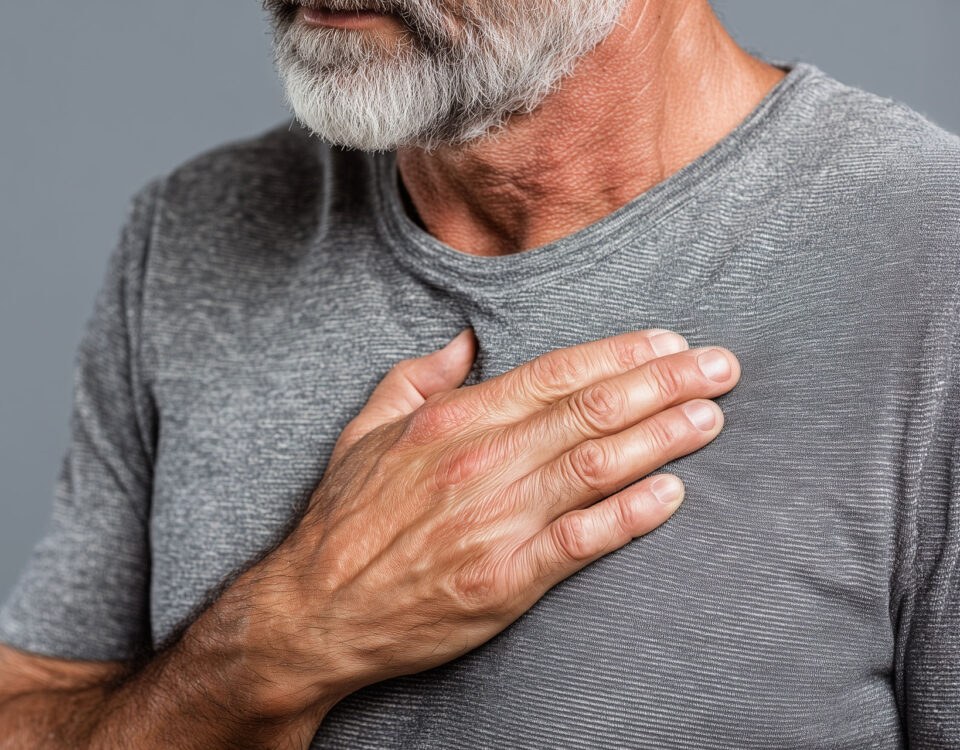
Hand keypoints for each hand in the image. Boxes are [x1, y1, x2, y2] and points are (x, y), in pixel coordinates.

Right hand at [239, 327, 740, 717]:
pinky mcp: (505, 579)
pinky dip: (631, 514)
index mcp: (453, 419)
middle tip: (720, 368)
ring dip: (663, 437)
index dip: (620, 354)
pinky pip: (582, 540)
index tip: (668, 343)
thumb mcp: (366, 429)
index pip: (555, 373)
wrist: (315, 610)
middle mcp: (481, 461)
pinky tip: (672, 494)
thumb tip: (464, 339)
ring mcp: (495, 521)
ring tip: (710, 417)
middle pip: (591, 410)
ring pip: (597, 465)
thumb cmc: (345, 519)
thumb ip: (417, 376)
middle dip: (664, 382)